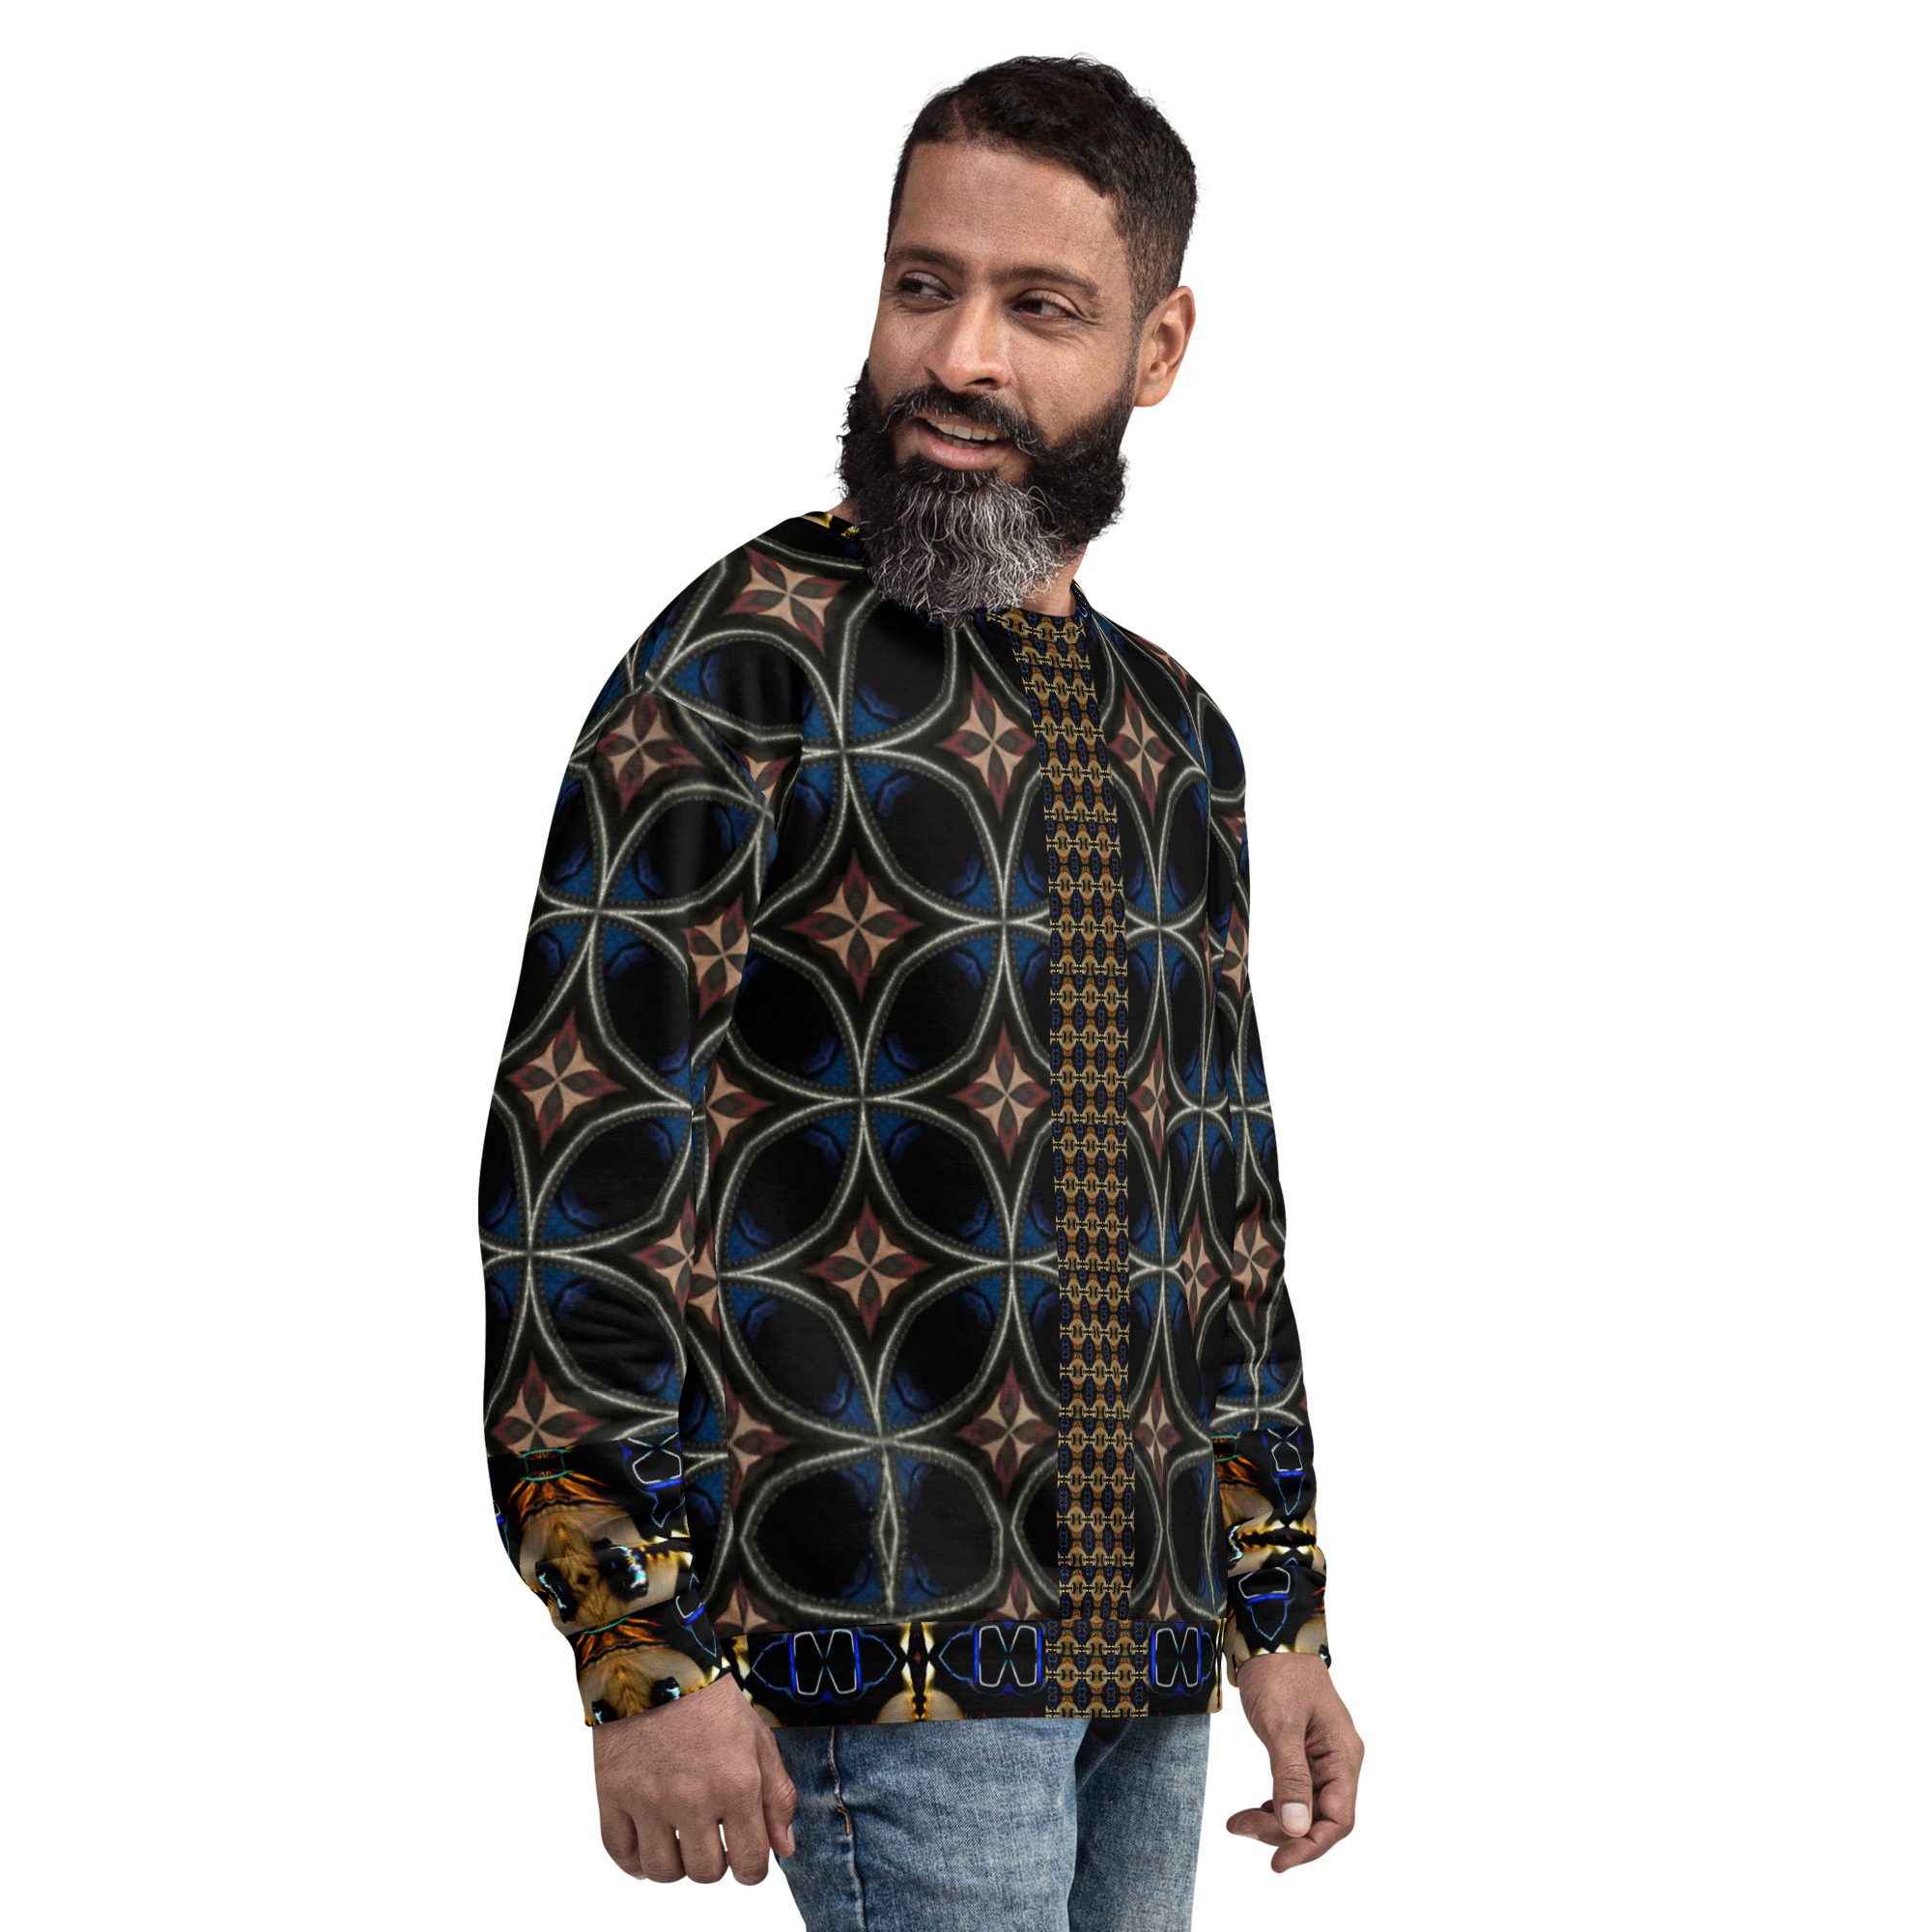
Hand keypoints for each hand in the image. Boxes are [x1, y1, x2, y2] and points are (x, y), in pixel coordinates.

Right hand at [592, 1671, 798, 1883]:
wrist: (656, 1661)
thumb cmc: (711, 1700)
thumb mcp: (758, 1739)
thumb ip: (776, 1796)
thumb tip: (783, 1849)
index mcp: (736, 1784)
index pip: (751, 1864)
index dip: (753, 1868)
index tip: (746, 1856)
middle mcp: (693, 1798)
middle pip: (706, 1873)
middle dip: (715, 1863)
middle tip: (711, 1836)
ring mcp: (648, 1800)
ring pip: (663, 1872)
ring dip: (676, 1863)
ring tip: (680, 1837)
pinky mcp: (613, 1796)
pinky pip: (622, 1855)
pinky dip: (635, 1860)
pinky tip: (648, 1842)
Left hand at [1225, 1654, 1362, 1871]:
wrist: (1268, 1635)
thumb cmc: (1278, 1673)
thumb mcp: (1280, 1724)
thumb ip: (1290, 1776)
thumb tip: (1297, 1828)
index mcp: (1343, 1755)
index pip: (1338, 1818)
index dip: (1311, 1846)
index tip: (1278, 1862)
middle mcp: (1338, 1760)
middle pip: (1321, 1818)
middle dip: (1284, 1832)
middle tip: (1242, 1827)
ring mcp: (1321, 1756)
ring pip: (1305, 1807)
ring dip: (1274, 1821)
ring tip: (1238, 1822)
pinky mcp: (1302, 1751)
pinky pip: (1295, 1791)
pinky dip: (1274, 1805)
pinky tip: (1254, 1809)